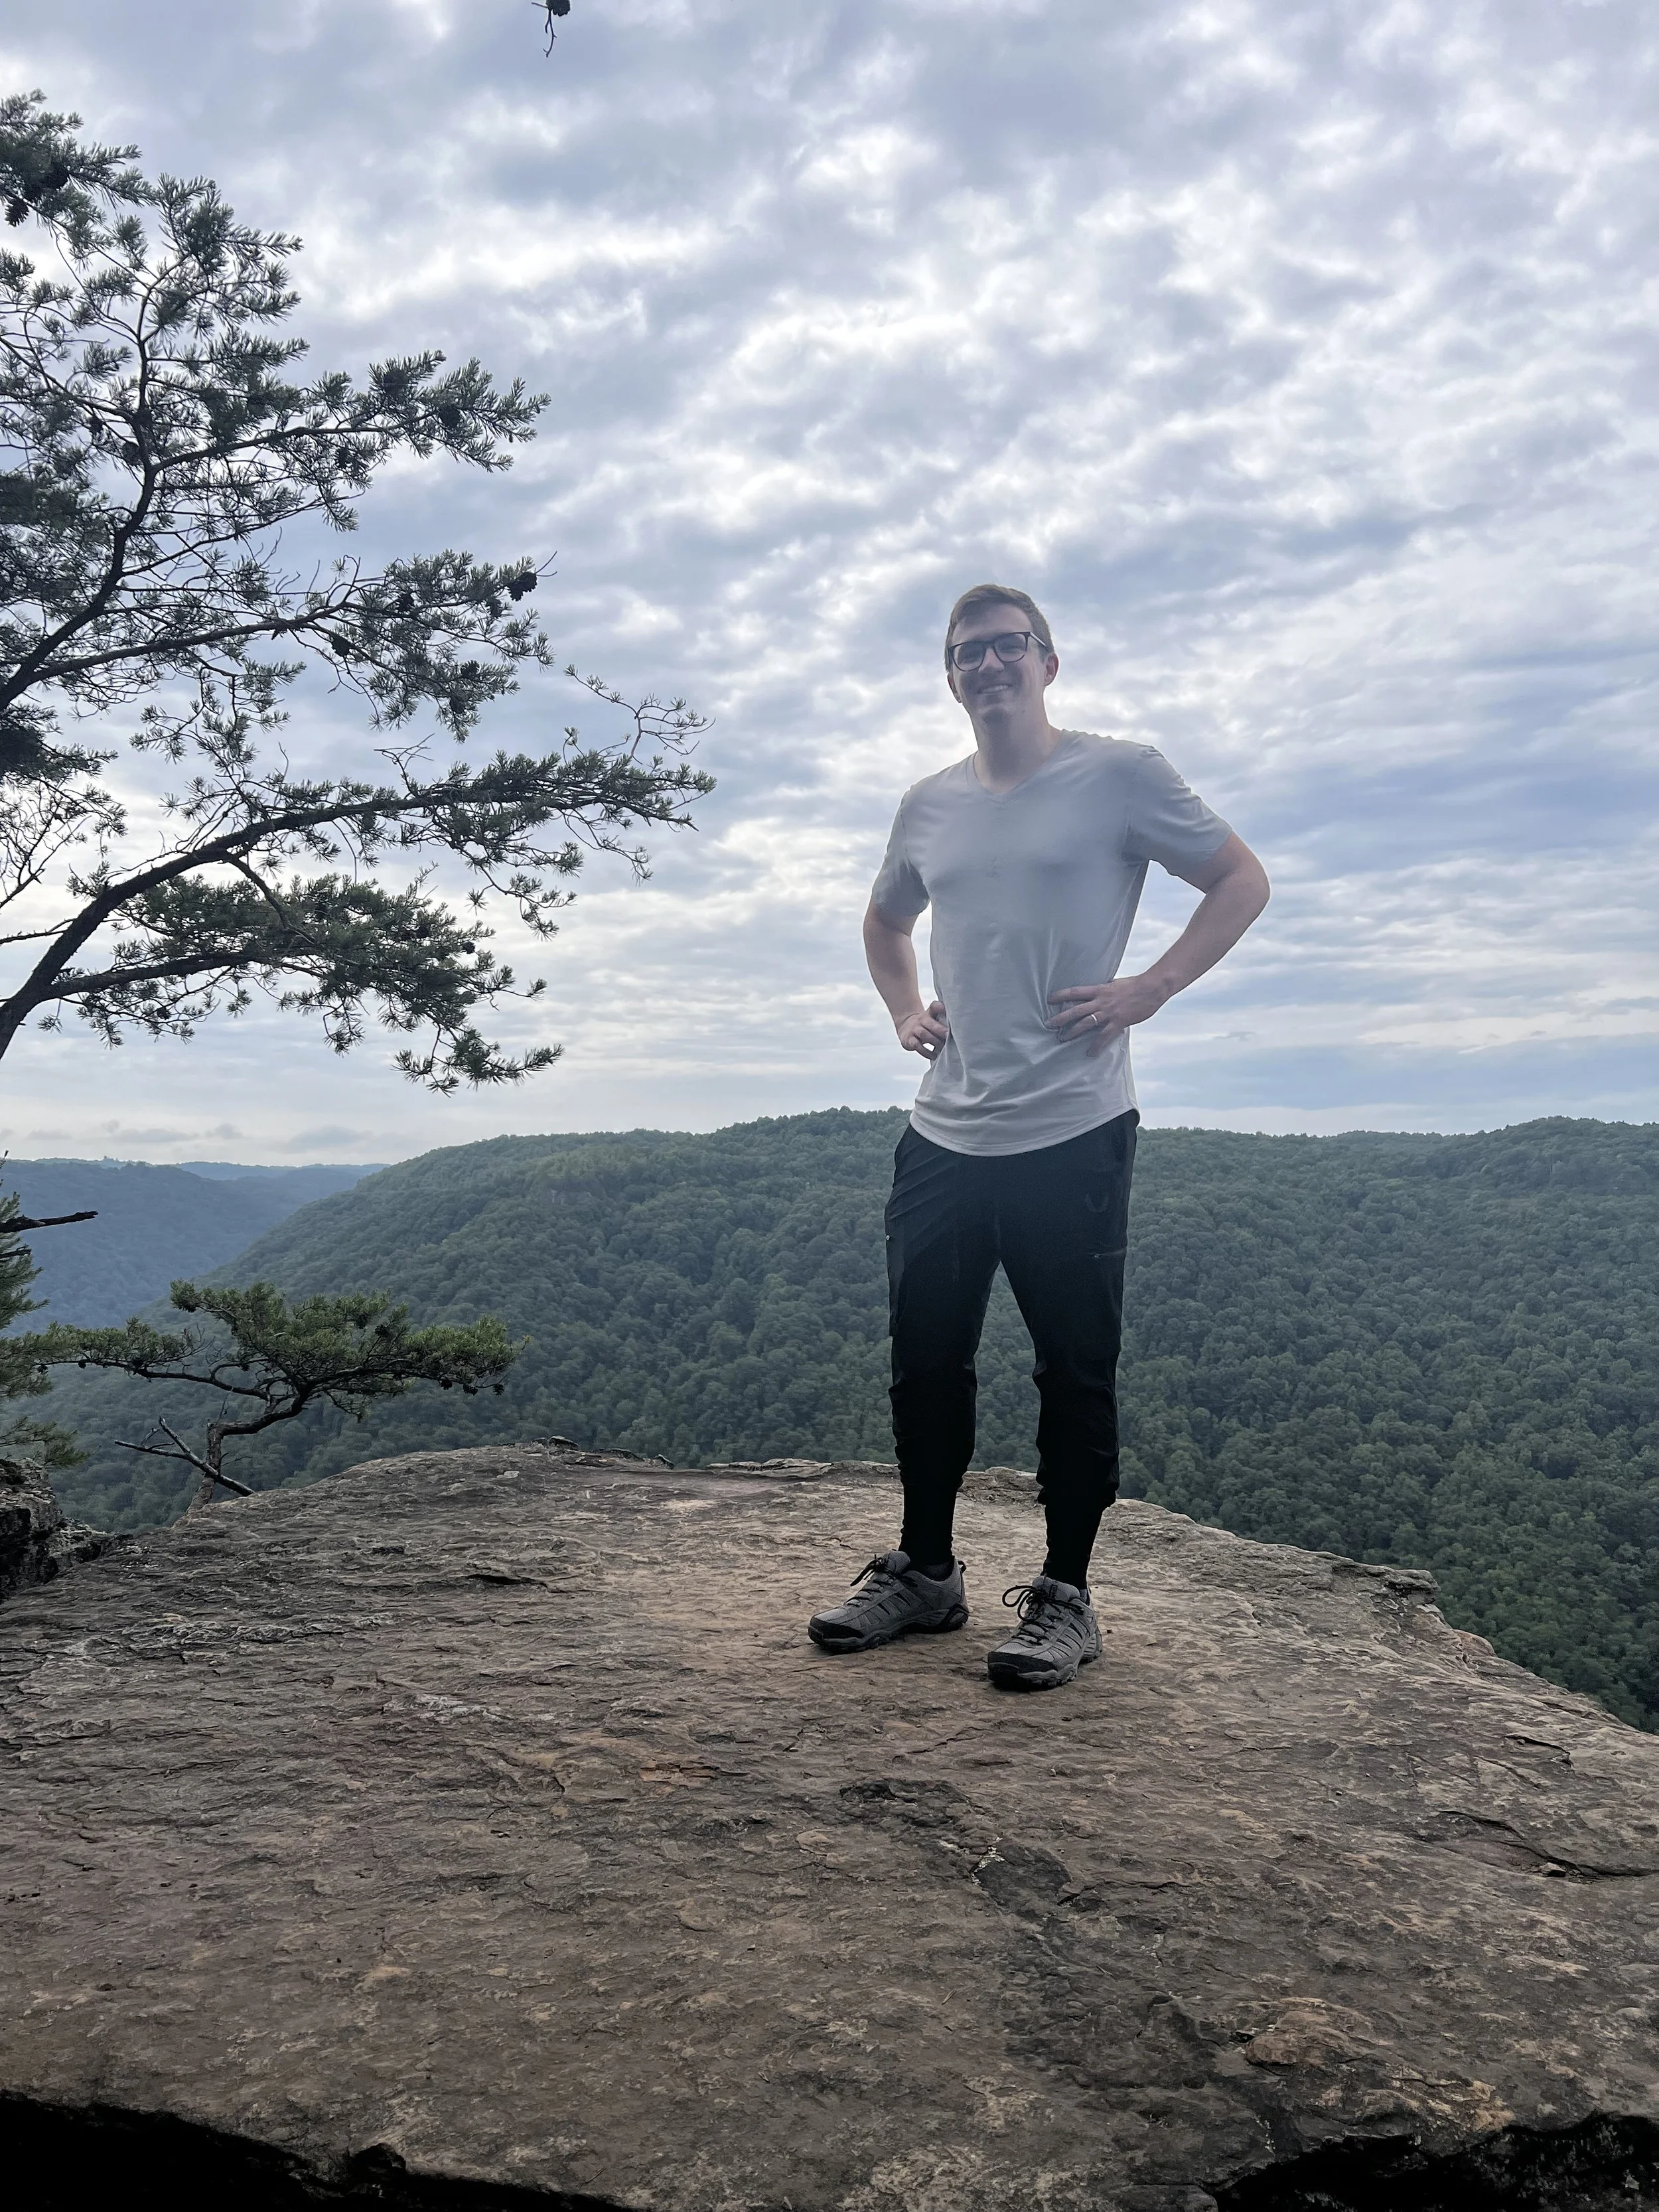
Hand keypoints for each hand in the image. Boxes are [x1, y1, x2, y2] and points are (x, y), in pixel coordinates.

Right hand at [896, 1000, 947, 1059]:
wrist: (905, 1026)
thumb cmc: (925, 1023)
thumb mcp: (932, 1016)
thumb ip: (943, 1015)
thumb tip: (958, 1021)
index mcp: (929, 1014)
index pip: (934, 1007)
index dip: (940, 1007)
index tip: (948, 1012)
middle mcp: (921, 1020)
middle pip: (932, 1024)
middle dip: (941, 1030)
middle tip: (949, 1036)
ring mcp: (914, 1030)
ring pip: (925, 1034)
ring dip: (935, 1042)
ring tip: (943, 1048)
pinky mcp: (909, 1040)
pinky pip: (917, 1046)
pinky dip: (926, 1052)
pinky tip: (934, 1055)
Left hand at [1048, 974, 1170, 1057]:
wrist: (1152, 988)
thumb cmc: (1135, 984)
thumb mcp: (1115, 983)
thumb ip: (1104, 989)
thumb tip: (1098, 990)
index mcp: (1099, 989)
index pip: (1075, 991)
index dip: (1061, 995)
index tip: (1049, 1000)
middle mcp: (1101, 1001)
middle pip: (1075, 1010)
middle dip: (1060, 1018)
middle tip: (1048, 1024)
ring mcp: (1109, 1012)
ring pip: (1085, 1023)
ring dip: (1072, 1032)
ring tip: (1063, 1039)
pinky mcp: (1118, 1022)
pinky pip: (1104, 1036)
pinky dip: (1096, 1045)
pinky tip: (1090, 1052)